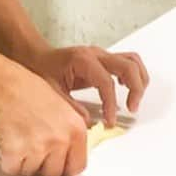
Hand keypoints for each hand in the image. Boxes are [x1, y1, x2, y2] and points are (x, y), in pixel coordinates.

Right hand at [0, 63, 88, 175]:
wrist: (1, 83)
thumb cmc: (26, 89)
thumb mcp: (61, 106)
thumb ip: (69, 131)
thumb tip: (70, 152)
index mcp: (76, 129)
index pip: (78, 165)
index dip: (63, 165)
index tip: (55, 162)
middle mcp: (60, 140)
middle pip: (53, 174)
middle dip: (40, 164)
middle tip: (30, 145)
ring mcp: (38, 147)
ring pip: (30, 172)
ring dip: (21, 160)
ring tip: (17, 136)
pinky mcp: (16, 152)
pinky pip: (11, 169)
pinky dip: (5, 159)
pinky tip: (6, 139)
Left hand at [29, 46, 149, 126]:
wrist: (37, 56)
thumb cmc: (42, 69)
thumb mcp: (52, 90)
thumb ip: (69, 105)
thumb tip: (86, 122)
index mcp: (83, 60)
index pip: (106, 82)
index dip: (111, 103)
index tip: (110, 121)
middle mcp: (96, 54)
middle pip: (128, 66)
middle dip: (135, 89)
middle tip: (131, 109)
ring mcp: (102, 55)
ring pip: (132, 61)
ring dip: (138, 81)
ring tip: (133, 102)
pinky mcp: (104, 60)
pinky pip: (127, 63)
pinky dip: (133, 76)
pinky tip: (126, 90)